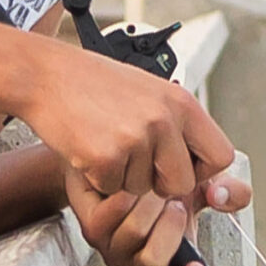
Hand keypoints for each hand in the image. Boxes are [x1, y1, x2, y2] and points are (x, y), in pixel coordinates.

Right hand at [17, 40, 238, 203]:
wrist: (45, 75)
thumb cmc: (93, 83)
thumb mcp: (148, 91)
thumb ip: (176, 122)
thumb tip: (199, 159)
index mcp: (181, 102)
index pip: (221, 156)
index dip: (201, 170)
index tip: (178, 166)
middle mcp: (164, 120)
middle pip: (181, 184)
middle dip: (158, 184)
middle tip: (133, 161)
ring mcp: (135, 139)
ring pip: (143, 190)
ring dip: (123, 177)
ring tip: (104, 142)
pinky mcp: (106, 157)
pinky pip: (112, 190)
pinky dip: (98, 179)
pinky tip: (88, 149)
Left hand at [63, 161, 252, 265]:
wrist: (117, 156)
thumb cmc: (160, 177)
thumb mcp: (203, 184)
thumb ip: (227, 192)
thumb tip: (224, 196)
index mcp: (173, 263)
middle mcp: (141, 262)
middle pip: (154, 264)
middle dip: (170, 227)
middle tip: (175, 202)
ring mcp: (114, 249)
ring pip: (133, 237)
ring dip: (148, 205)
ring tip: (153, 184)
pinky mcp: (92, 229)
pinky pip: (109, 217)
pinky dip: (123, 196)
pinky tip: (129, 183)